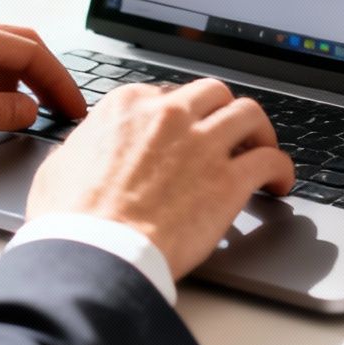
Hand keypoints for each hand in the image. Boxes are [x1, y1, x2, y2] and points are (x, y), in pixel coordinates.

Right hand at [26, 78, 294, 279]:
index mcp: (129, 106)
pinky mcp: (229, 181)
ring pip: (250, 114)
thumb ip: (86, 146)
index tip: (184, 132)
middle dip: (221, 110)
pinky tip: (279, 183)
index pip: (167, 94)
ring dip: (259, 130)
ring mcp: (203, 144)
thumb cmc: (71, 218)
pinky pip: (271, 160)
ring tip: (261, 148)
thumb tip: (87, 150)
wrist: (95, 251)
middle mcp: (170, 115)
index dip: (180, 115)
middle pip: (213, 93)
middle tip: (226, 133)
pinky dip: (281, 169)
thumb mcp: (62, 165)